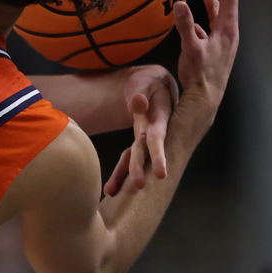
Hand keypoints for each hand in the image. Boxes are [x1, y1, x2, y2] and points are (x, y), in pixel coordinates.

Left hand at [103, 65, 178, 196]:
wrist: (153, 84)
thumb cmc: (147, 81)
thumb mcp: (144, 81)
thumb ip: (139, 92)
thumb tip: (137, 105)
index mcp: (161, 117)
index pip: (159, 137)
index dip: (159, 154)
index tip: (161, 174)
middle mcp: (155, 131)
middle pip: (146, 152)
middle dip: (140, 169)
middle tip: (139, 187)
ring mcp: (146, 137)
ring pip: (136, 158)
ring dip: (126, 174)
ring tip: (110, 191)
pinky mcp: (139, 141)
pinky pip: (129, 157)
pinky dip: (121, 171)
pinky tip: (110, 188)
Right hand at [175, 0, 239, 129]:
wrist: (205, 101)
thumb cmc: (199, 76)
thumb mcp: (191, 49)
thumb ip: (184, 26)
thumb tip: (179, 3)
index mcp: (227, 30)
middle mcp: (229, 34)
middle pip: (228, 2)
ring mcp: (223, 44)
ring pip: (221, 17)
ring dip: (215, 2)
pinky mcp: (215, 52)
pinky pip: (213, 30)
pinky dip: (207, 19)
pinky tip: (198, 21)